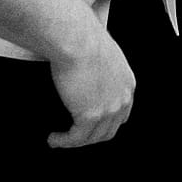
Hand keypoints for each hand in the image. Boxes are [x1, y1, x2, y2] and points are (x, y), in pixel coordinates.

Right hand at [47, 23, 136, 148]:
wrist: (78, 40)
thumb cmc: (84, 40)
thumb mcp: (102, 54)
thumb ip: (100, 68)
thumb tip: (85, 70)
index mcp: (127, 83)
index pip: (122, 113)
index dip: (106, 123)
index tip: (89, 126)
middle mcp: (123, 98)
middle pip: (109, 130)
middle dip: (90, 136)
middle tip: (72, 137)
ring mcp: (109, 109)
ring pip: (92, 137)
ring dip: (74, 142)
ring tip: (59, 140)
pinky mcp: (91, 115)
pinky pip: (77, 138)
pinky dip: (64, 141)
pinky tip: (54, 138)